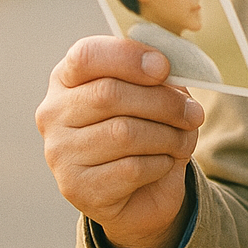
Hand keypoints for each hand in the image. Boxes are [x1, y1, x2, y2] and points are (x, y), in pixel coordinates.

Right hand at [36, 35, 203, 247]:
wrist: (142, 192)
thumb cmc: (146, 129)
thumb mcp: (154, 94)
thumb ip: (157, 75)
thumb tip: (172, 66)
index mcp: (67, 78)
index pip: (86, 56)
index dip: (127, 57)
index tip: (164, 67)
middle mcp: (54, 113)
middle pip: (109, 94)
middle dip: (163, 102)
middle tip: (194, 113)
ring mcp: (60, 153)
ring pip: (123, 133)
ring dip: (167, 136)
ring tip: (184, 139)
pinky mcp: (76, 187)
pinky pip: (130, 169)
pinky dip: (159, 164)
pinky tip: (163, 163)